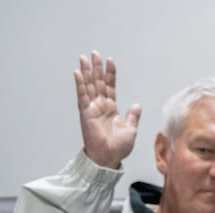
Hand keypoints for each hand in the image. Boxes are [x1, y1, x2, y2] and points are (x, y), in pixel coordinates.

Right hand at [75, 50, 140, 169]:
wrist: (109, 158)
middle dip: (96, 67)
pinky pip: (82, 96)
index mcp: (110, 109)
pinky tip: (78, 74)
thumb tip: (136, 105)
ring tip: (84, 58)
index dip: (110, 73)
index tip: (109, 60)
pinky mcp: (86, 113)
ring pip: (89, 86)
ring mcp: (92, 109)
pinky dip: (80, 85)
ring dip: (86, 71)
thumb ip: (133, 116)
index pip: (110, 86)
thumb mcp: (131, 129)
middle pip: (97, 82)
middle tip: (93, 53)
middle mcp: (100, 107)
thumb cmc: (117, 148)